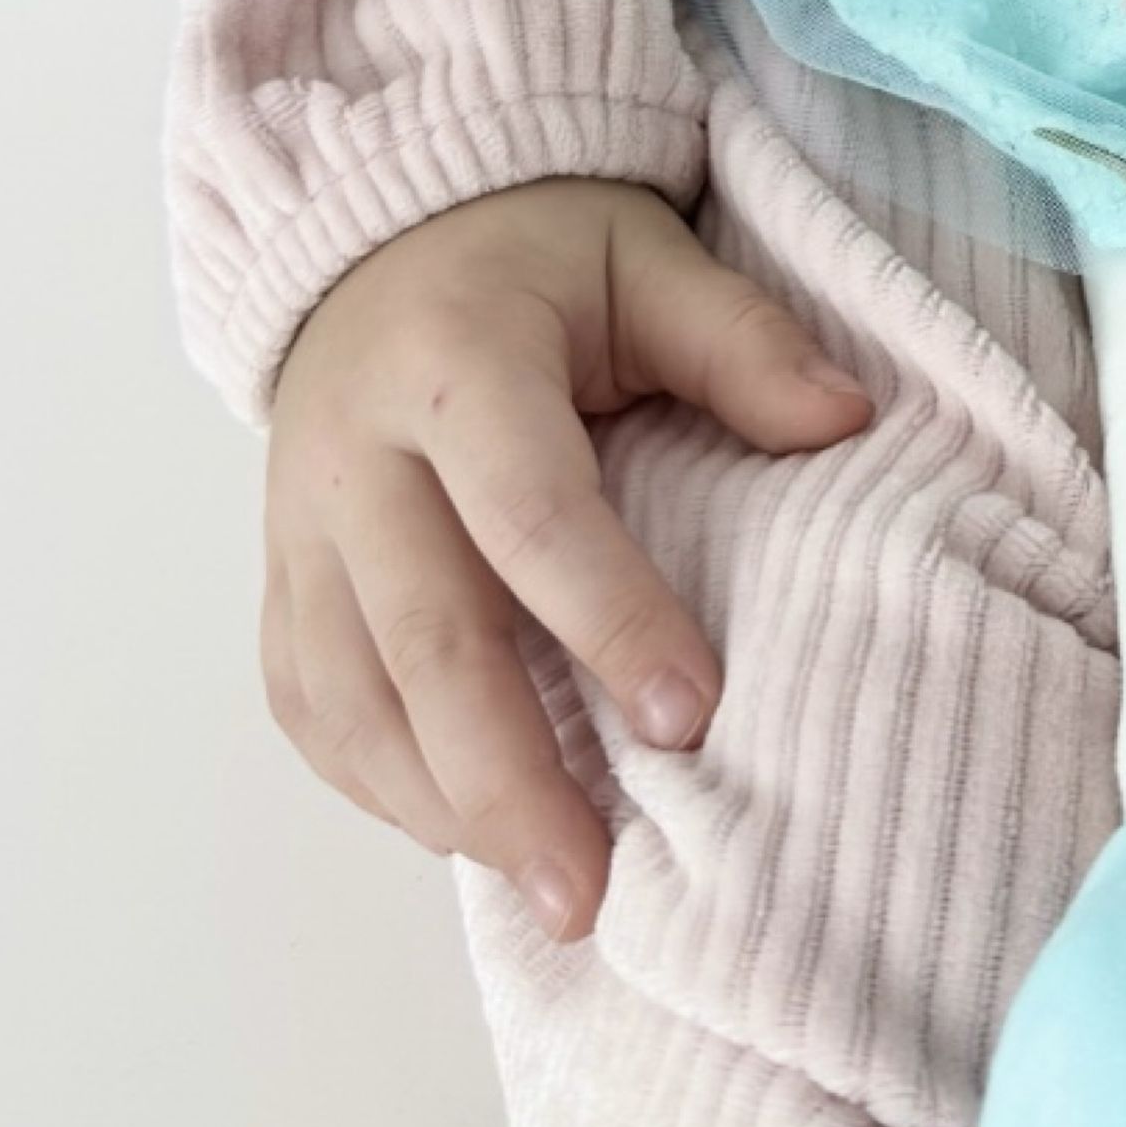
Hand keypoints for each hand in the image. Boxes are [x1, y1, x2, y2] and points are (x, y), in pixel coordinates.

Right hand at [260, 176, 871, 937]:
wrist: (383, 235)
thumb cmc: (538, 257)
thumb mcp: (648, 255)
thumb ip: (740, 340)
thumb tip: (847, 417)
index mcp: (455, 360)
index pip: (528, 510)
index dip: (609, 616)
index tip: (690, 717)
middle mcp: (353, 450)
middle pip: (424, 636)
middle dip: (507, 777)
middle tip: (589, 891)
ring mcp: (297, 522)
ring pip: (350, 693)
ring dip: (443, 805)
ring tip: (546, 889)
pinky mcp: (279, 575)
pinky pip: (308, 703)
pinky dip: (377, 783)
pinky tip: (462, 832)